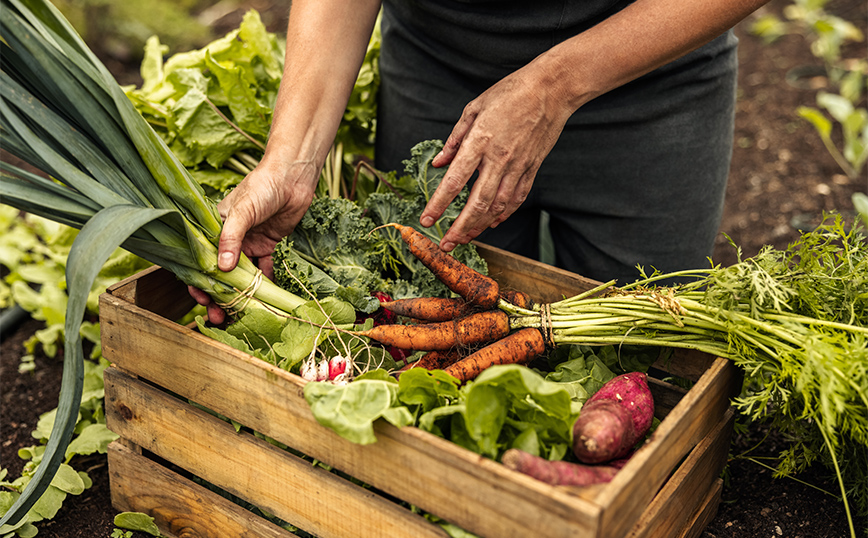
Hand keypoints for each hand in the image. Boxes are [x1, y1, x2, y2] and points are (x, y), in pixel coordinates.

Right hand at [189, 159, 319, 323]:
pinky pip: (263, 270)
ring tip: (240, 316)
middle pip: (219, 274)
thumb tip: (221, 268)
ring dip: (240, 296)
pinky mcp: (267, 246)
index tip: (202, 301)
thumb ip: (231, 238)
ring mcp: (248, 244)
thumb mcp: (242, 210)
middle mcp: (228, 238)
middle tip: (219, 317)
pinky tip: (266, 300)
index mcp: (213, 227)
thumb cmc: (262, 186)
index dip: (199, 282)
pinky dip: (265, 284)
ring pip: (241, 276)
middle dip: (219, 297)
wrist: (293, 177)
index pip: (200, 259)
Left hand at [420, 62, 573, 250]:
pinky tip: (492, 223)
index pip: (454, 181)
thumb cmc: (510, 93)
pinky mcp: (532, 168)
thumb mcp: (474, 108)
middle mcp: (499, 159)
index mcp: (480, 141)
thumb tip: (438, 163)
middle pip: (477, 203)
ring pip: (497, 206)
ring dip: (479, 226)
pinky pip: (516, 198)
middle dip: (459, 228)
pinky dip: (503, 214)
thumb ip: (454, 139)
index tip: (426, 220)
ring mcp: (518, 166)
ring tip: (465, 238)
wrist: (551, 89)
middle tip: (446, 244)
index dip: (438, 204)